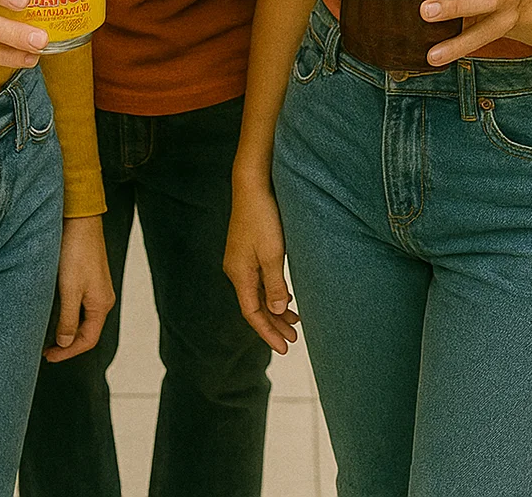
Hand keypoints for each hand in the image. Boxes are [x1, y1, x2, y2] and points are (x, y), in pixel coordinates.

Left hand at [44, 215, 115, 362]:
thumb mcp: (70, 289)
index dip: (68, 353)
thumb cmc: (76, 252)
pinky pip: (81, 306)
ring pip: (83, 319)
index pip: (88, 340)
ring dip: (67, 330)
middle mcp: (103, 298)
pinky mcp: (89, 278)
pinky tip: (54, 314)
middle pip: (87, 331)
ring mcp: (97, 288)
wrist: (80, 219)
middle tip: (44, 350)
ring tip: (47, 336)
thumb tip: (66, 343)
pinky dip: (68, 316)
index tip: (47, 357)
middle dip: (67, 345)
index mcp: (102, 304)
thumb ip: (69, 319)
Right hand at [224, 176, 298, 353]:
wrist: (252, 184)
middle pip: (254, 306)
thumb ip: (274, 285)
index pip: (252, 314)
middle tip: (293, 339)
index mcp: (239, 274)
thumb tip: (276, 310)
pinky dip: (272, 292)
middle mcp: (236, 270)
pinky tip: (284, 295)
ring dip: (274, 309)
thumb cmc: (263, 217)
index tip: (285, 347)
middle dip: (273, 325)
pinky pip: (258, 280)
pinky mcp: (247, 249)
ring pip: (257, 293)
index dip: (268, 332)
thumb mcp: (272, 253)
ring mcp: (241, 260)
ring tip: (294, 321)